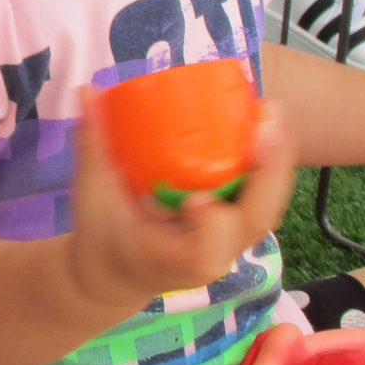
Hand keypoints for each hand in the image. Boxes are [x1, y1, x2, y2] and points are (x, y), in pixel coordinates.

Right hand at [65, 88, 295, 317]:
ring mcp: (232, 241)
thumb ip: (92, 144)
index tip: (196, 199)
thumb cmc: (103, 238)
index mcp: (174, 259)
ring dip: (277, 159)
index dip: (211, 226)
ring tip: (271, 111)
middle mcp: (213, 254)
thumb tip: (87, 91)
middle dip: (269, 169)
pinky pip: (263, 195)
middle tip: (266, 119)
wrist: (118, 273)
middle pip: (257, 220)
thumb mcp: (92, 196)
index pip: (204, 250)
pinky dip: (270, 161)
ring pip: (269, 206)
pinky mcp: (237, 225)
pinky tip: (266, 123)